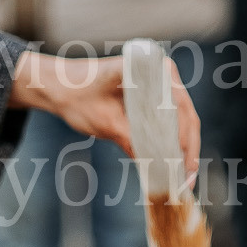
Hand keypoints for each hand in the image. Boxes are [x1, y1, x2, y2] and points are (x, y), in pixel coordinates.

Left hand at [9, 51, 201, 184]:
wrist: (58, 87)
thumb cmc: (77, 98)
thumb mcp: (105, 123)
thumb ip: (130, 140)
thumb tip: (158, 168)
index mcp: (151, 67)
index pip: (178, 106)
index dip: (185, 137)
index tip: (184, 164)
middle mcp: (161, 71)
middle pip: (185, 114)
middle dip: (187, 148)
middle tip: (188, 179)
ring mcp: (159, 83)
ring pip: (181, 119)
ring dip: (183, 147)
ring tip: (185, 177)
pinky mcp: (153, 96)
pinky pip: (169, 120)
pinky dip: (171, 141)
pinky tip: (174, 164)